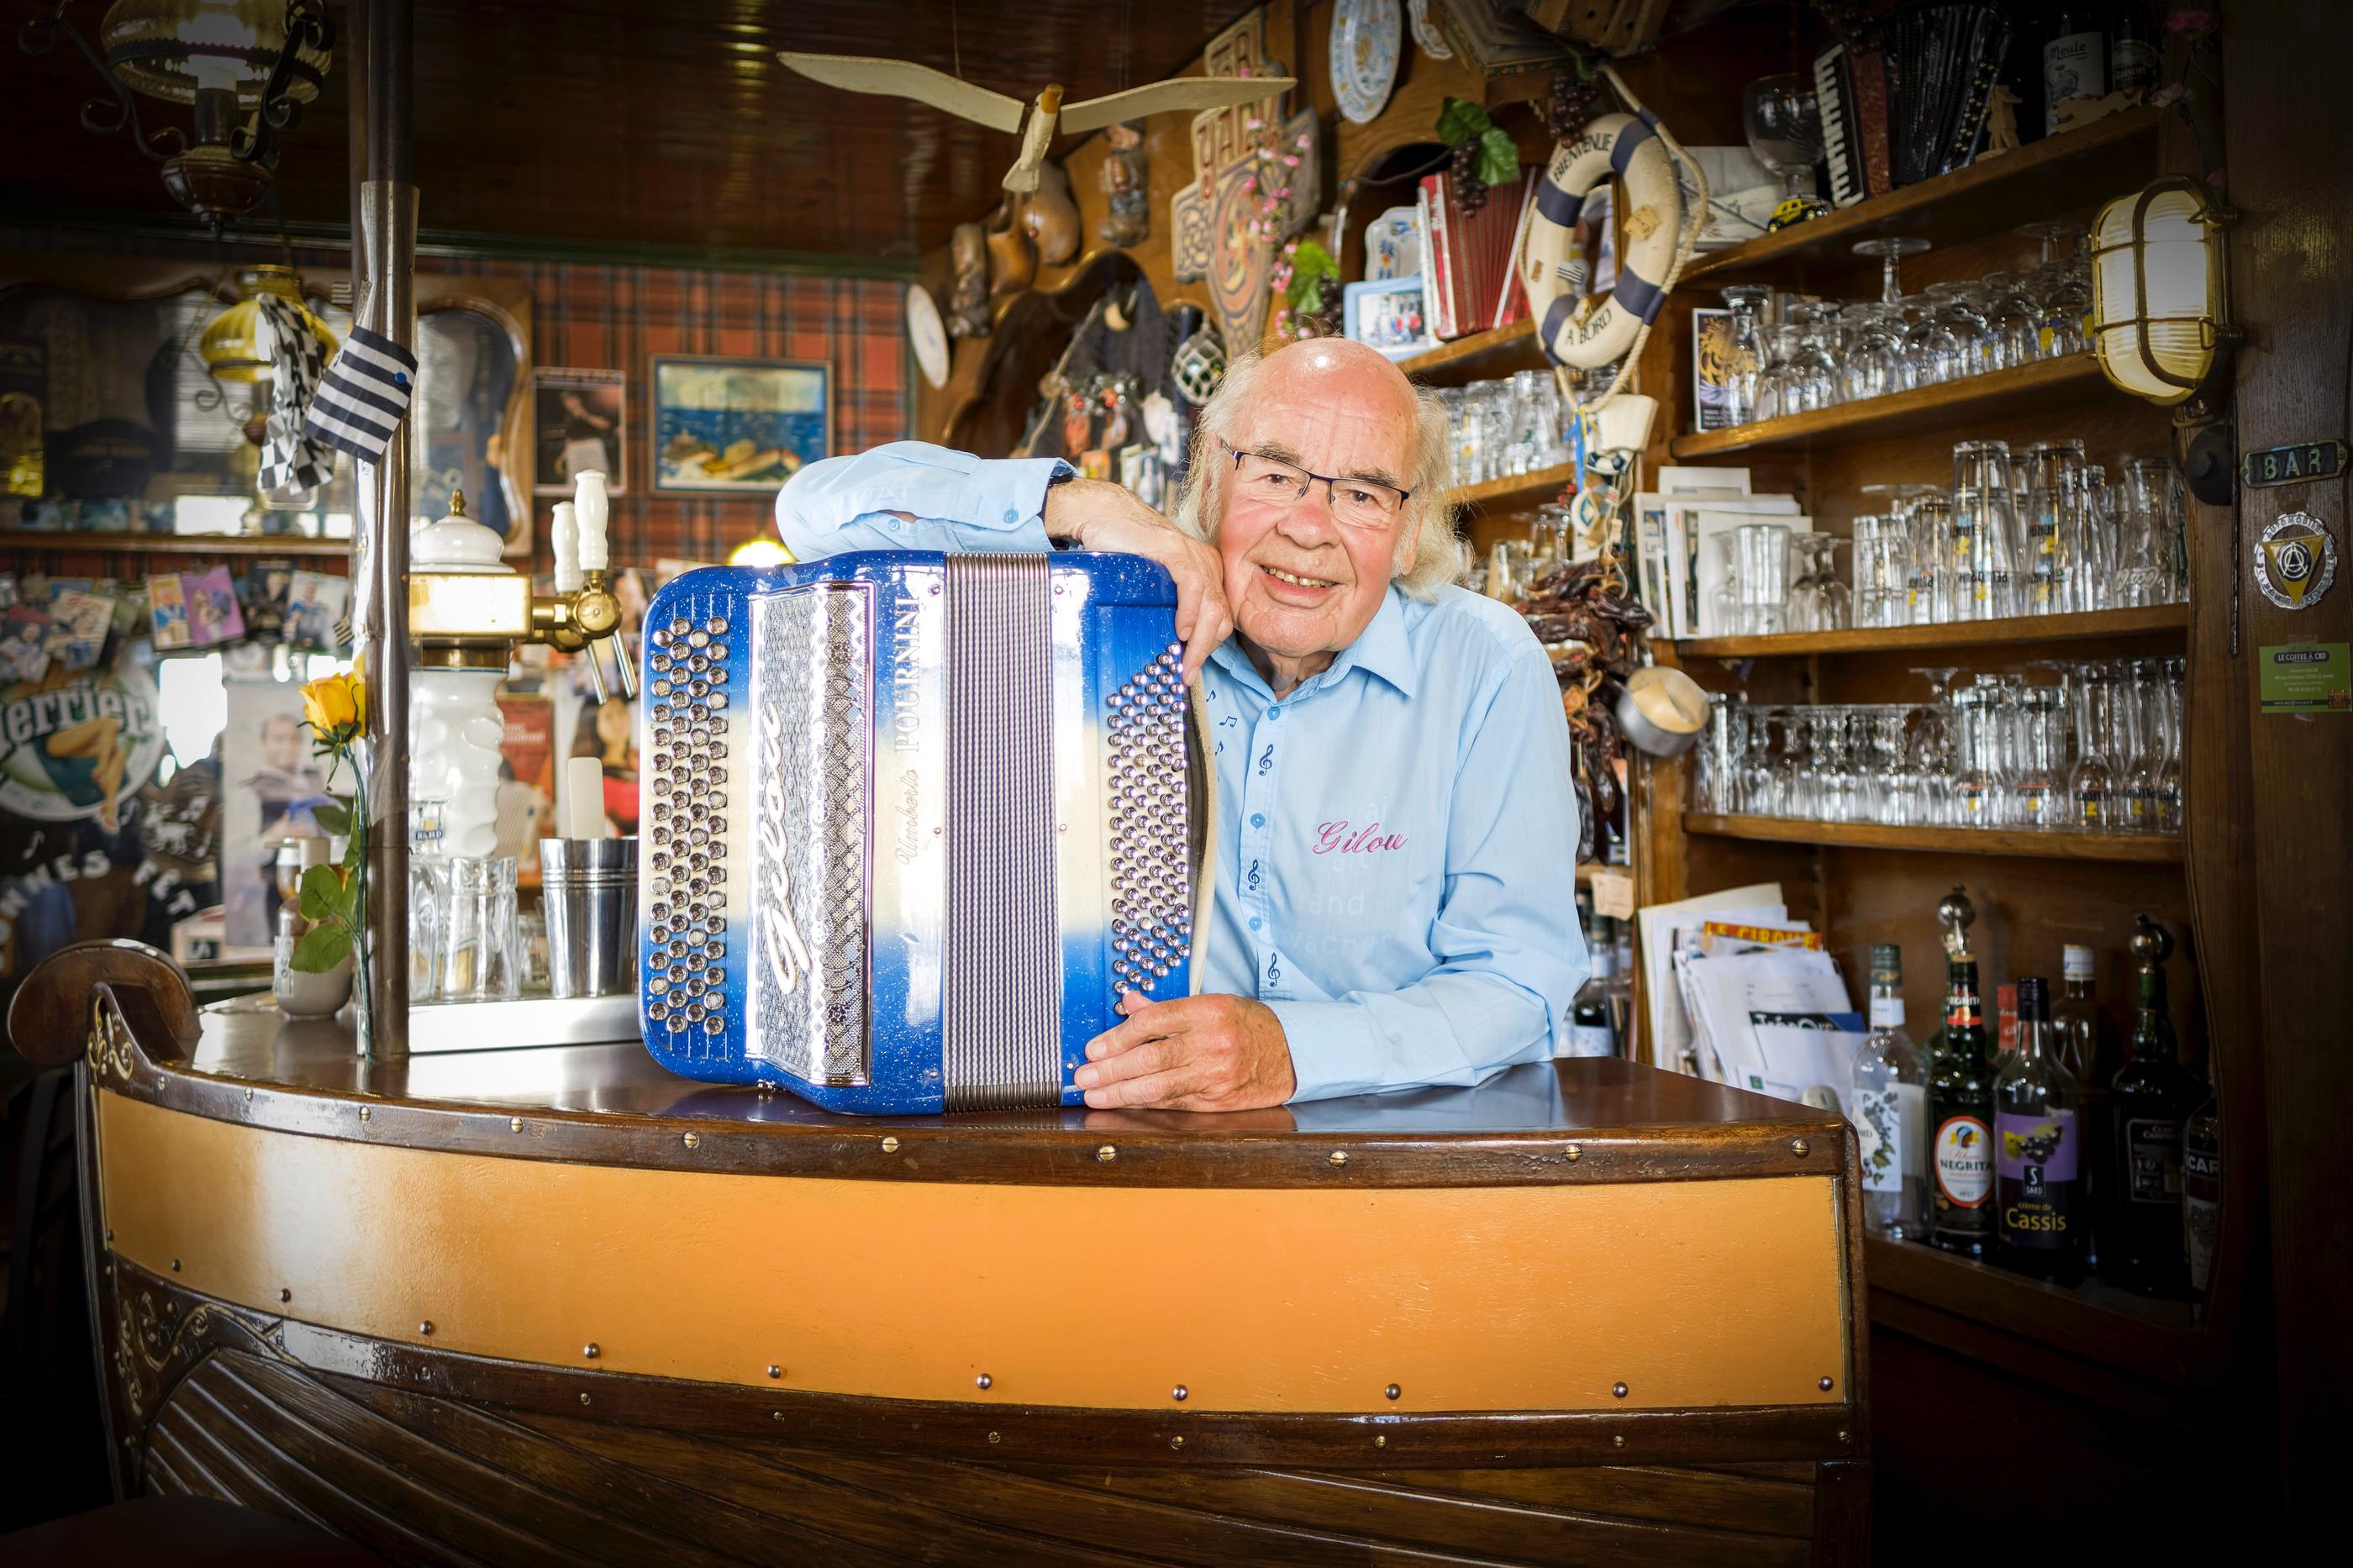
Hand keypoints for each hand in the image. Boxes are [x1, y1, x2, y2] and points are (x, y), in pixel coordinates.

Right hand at [1043, 478, 1233, 682]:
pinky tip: (1181, 629)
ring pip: (1211, 606)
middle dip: (1206, 650)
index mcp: (1207, 572)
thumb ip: (1172, 605)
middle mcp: (1207, 563)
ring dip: (1200, 640)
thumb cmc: (1125, 552)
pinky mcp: (1176, 550)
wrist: (1104, 518)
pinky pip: (1193, 586)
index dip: (1210, 646)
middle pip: (1221, 616)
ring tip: (1185, 660)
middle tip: (1187, 671)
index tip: (1193, 667)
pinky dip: (1190, 613)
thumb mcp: (1157, 585)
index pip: (1222, 617)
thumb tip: (1174, 643)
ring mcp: (1193, 555)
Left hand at [1074, 992, 1296, 1110]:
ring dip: (1122, 1093)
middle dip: (1111, 1070)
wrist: (1290, 1053)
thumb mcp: (1211, 1004)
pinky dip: (1147, 1104)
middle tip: (1084, 1077)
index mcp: (1208, 1011)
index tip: (1093, 1049)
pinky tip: (1126, 1103)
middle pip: (1151, 1058)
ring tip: (1096, 1096)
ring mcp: (1216, 1074)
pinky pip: (1175, 1102)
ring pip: (1160, 1087)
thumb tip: (1128, 1003)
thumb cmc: (1247, 1025)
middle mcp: (1212, 1042)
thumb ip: (1166, 1008)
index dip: (1117, 1037)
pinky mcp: (1218, 1100)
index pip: (1152, 1023)